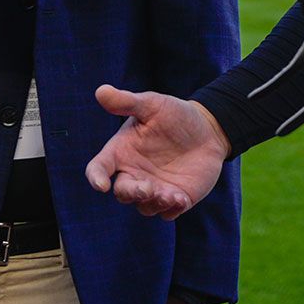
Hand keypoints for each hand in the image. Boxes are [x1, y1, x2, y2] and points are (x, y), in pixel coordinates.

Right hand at [84, 85, 230, 219]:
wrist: (207, 129)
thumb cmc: (174, 115)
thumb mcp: (151, 104)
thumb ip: (127, 102)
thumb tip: (101, 91)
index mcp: (122, 152)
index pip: (99, 168)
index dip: (96, 177)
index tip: (101, 184)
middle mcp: (135, 174)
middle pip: (122, 193)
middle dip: (131, 193)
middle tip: (146, 188)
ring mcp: (154, 189)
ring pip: (144, 207)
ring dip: (153, 203)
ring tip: (169, 194)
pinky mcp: (175, 199)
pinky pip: (167, 213)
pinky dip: (171, 209)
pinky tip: (181, 198)